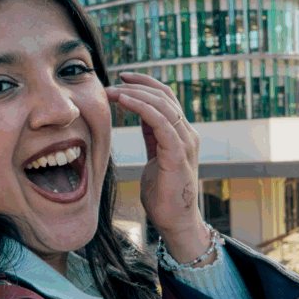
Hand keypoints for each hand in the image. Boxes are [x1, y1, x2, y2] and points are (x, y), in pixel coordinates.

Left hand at [105, 73, 210, 262]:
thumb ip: (152, 135)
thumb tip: (141, 115)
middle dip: (137, 85)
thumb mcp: (155, 156)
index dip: (145, 84)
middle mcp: (187, 134)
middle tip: (112, 82)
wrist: (175, 221)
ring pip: (162, 105)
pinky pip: (160, 122)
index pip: (165, 97)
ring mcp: (185, 143)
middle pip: (164, 96)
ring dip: (135, 94)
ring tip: (112, 91)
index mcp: (181, 132)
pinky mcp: (178, 154)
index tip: (122, 78)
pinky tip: (124, 101)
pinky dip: (141, 107)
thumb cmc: (163, 193)